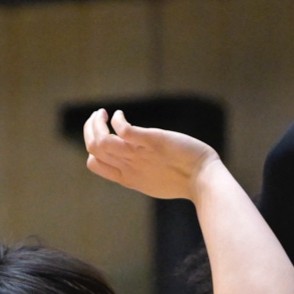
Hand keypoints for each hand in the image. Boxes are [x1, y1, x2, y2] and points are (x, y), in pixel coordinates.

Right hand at [82, 108, 223, 201]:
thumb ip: (139, 171)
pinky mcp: (152, 142)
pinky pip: (124, 130)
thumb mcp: (154, 181)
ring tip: (102, 113)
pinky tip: (120, 114)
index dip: (92, 148)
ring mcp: (139, 155)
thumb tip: (134, 161)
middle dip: (89, 129)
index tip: (102, 135)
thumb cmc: (185, 181)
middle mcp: (129, 167)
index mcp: (128, 178)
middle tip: (97, 117)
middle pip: (93, 148)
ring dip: (96, 122)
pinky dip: (117, 119)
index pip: (94, 163)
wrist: (204, 180)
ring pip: (101, 140)